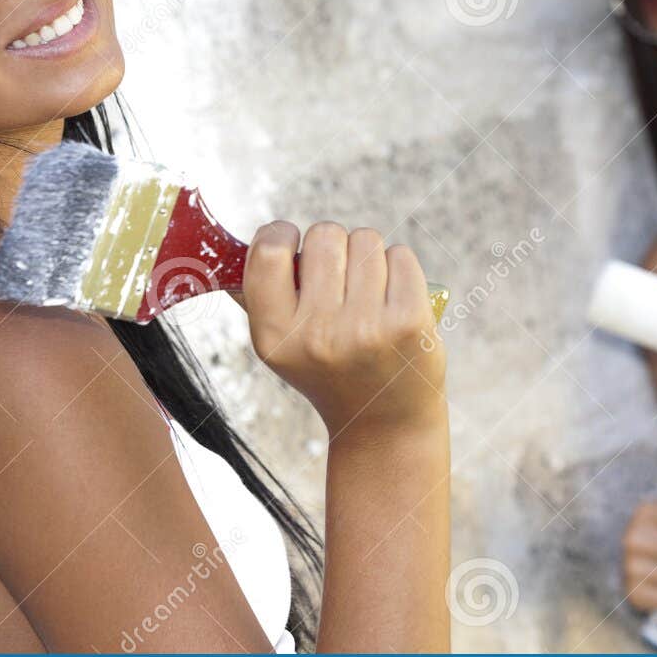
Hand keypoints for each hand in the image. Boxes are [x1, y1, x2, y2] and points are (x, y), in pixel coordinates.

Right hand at [240, 221, 445, 437]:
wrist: (383, 421)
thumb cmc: (328, 368)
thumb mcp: (281, 347)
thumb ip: (260, 295)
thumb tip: (246, 242)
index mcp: (274, 336)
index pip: (268, 252)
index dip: (281, 234)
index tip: (292, 243)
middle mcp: (317, 334)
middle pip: (324, 235)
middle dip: (332, 247)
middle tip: (338, 280)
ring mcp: (366, 328)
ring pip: (365, 240)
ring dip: (367, 257)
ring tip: (366, 295)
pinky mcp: (409, 322)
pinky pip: (401, 255)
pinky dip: (398, 268)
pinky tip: (393, 299)